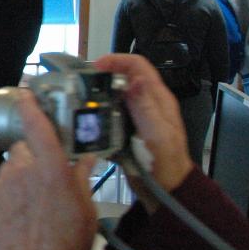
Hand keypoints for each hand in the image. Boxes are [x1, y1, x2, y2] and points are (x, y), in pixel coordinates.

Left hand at [0, 91, 97, 249]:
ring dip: (22, 175)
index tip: (27, 93)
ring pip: (13, 167)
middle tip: (48, 176)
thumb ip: (82, 178)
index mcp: (52, 169)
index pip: (38, 126)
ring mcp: (4, 184)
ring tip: (36, 201)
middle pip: (25, 148)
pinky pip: (2, 185)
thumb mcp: (87, 210)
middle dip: (35, 156)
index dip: (31, 106)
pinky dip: (12, 191)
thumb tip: (85, 159)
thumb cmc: (65, 245)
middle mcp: (24, 170)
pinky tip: (23, 212)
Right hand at [92, 53, 192, 194]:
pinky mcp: (126, 129)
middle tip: (82, 84)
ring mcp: (136, 116)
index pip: (139, 65)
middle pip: (123, 77)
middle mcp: (147, 103)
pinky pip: (110, 113)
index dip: (117, 60)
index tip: (95, 67)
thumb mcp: (157, 135)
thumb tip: (135, 80)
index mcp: (158, 98)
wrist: (168, 189)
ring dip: (98, 95)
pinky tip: (86, 121)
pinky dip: (97, 113)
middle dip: (103, 76)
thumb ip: (145, 108)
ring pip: (114, 95)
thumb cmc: (165, 163)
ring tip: (80, 101)